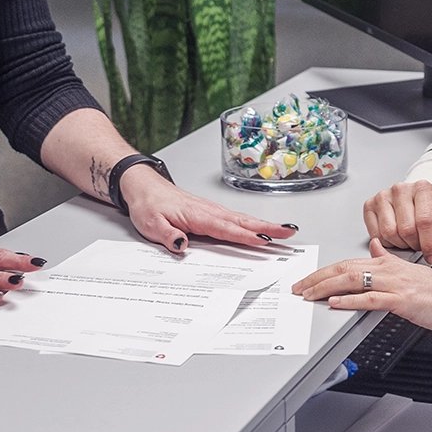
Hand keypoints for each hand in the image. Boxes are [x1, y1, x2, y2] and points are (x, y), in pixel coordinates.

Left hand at [118, 164, 299, 254]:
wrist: (143, 186)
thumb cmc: (148, 204)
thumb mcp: (152, 224)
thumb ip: (168, 236)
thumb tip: (182, 245)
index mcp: (197, 215)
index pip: (226, 229)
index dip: (246, 236)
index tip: (264, 241)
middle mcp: (209, 211)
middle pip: (243, 222)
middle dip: (268, 228)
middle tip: (289, 233)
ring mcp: (211, 210)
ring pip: (242, 219)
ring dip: (264, 225)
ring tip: (284, 231)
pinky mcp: (210, 211)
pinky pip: (235, 219)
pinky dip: (251, 223)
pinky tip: (260, 228)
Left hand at [291, 239, 431, 335]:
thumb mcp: (410, 270)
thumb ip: (389, 259)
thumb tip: (374, 247)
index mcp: (388, 263)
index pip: (349, 263)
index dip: (326, 270)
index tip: (309, 279)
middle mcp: (388, 269)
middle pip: (344, 269)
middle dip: (317, 278)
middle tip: (299, 287)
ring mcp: (394, 284)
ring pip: (353, 281)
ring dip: (326, 288)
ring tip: (309, 295)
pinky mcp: (401, 300)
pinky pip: (370, 298)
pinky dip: (350, 300)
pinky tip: (335, 303)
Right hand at [362, 180, 431, 264]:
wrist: (413, 199)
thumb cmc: (426, 210)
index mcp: (423, 189)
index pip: (425, 221)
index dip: (428, 244)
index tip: (431, 256)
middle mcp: (401, 189)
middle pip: (406, 230)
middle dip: (414, 244)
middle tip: (418, 244)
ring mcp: (383, 196)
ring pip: (389, 233)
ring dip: (400, 244)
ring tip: (407, 240)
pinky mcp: (369, 205)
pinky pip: (376, 235)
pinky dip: (386, 242)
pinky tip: (395, 236)